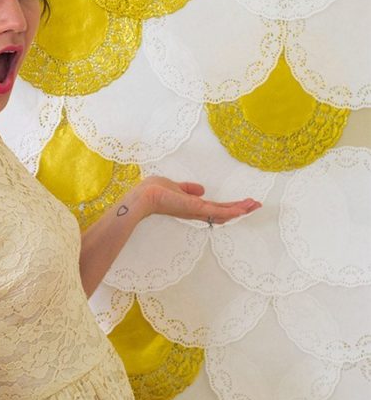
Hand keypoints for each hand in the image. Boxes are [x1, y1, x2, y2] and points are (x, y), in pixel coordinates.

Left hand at [134, 176, 260, 224]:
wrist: (144, 196)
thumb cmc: (154, 191)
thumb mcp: (175, 186)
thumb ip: (188, 189)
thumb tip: (201, 189)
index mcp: (192, 206)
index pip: (215, 208)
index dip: (229, 207)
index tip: (243, 204)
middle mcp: (196, 211)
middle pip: (222, 212)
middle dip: (239, 209)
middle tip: (256, 206)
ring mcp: (196, 210)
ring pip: (222, 212)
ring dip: (239, 209)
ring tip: (254, 206)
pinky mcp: (194, 208)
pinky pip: (215, 211)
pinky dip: (229, 211)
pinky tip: (242, 209)